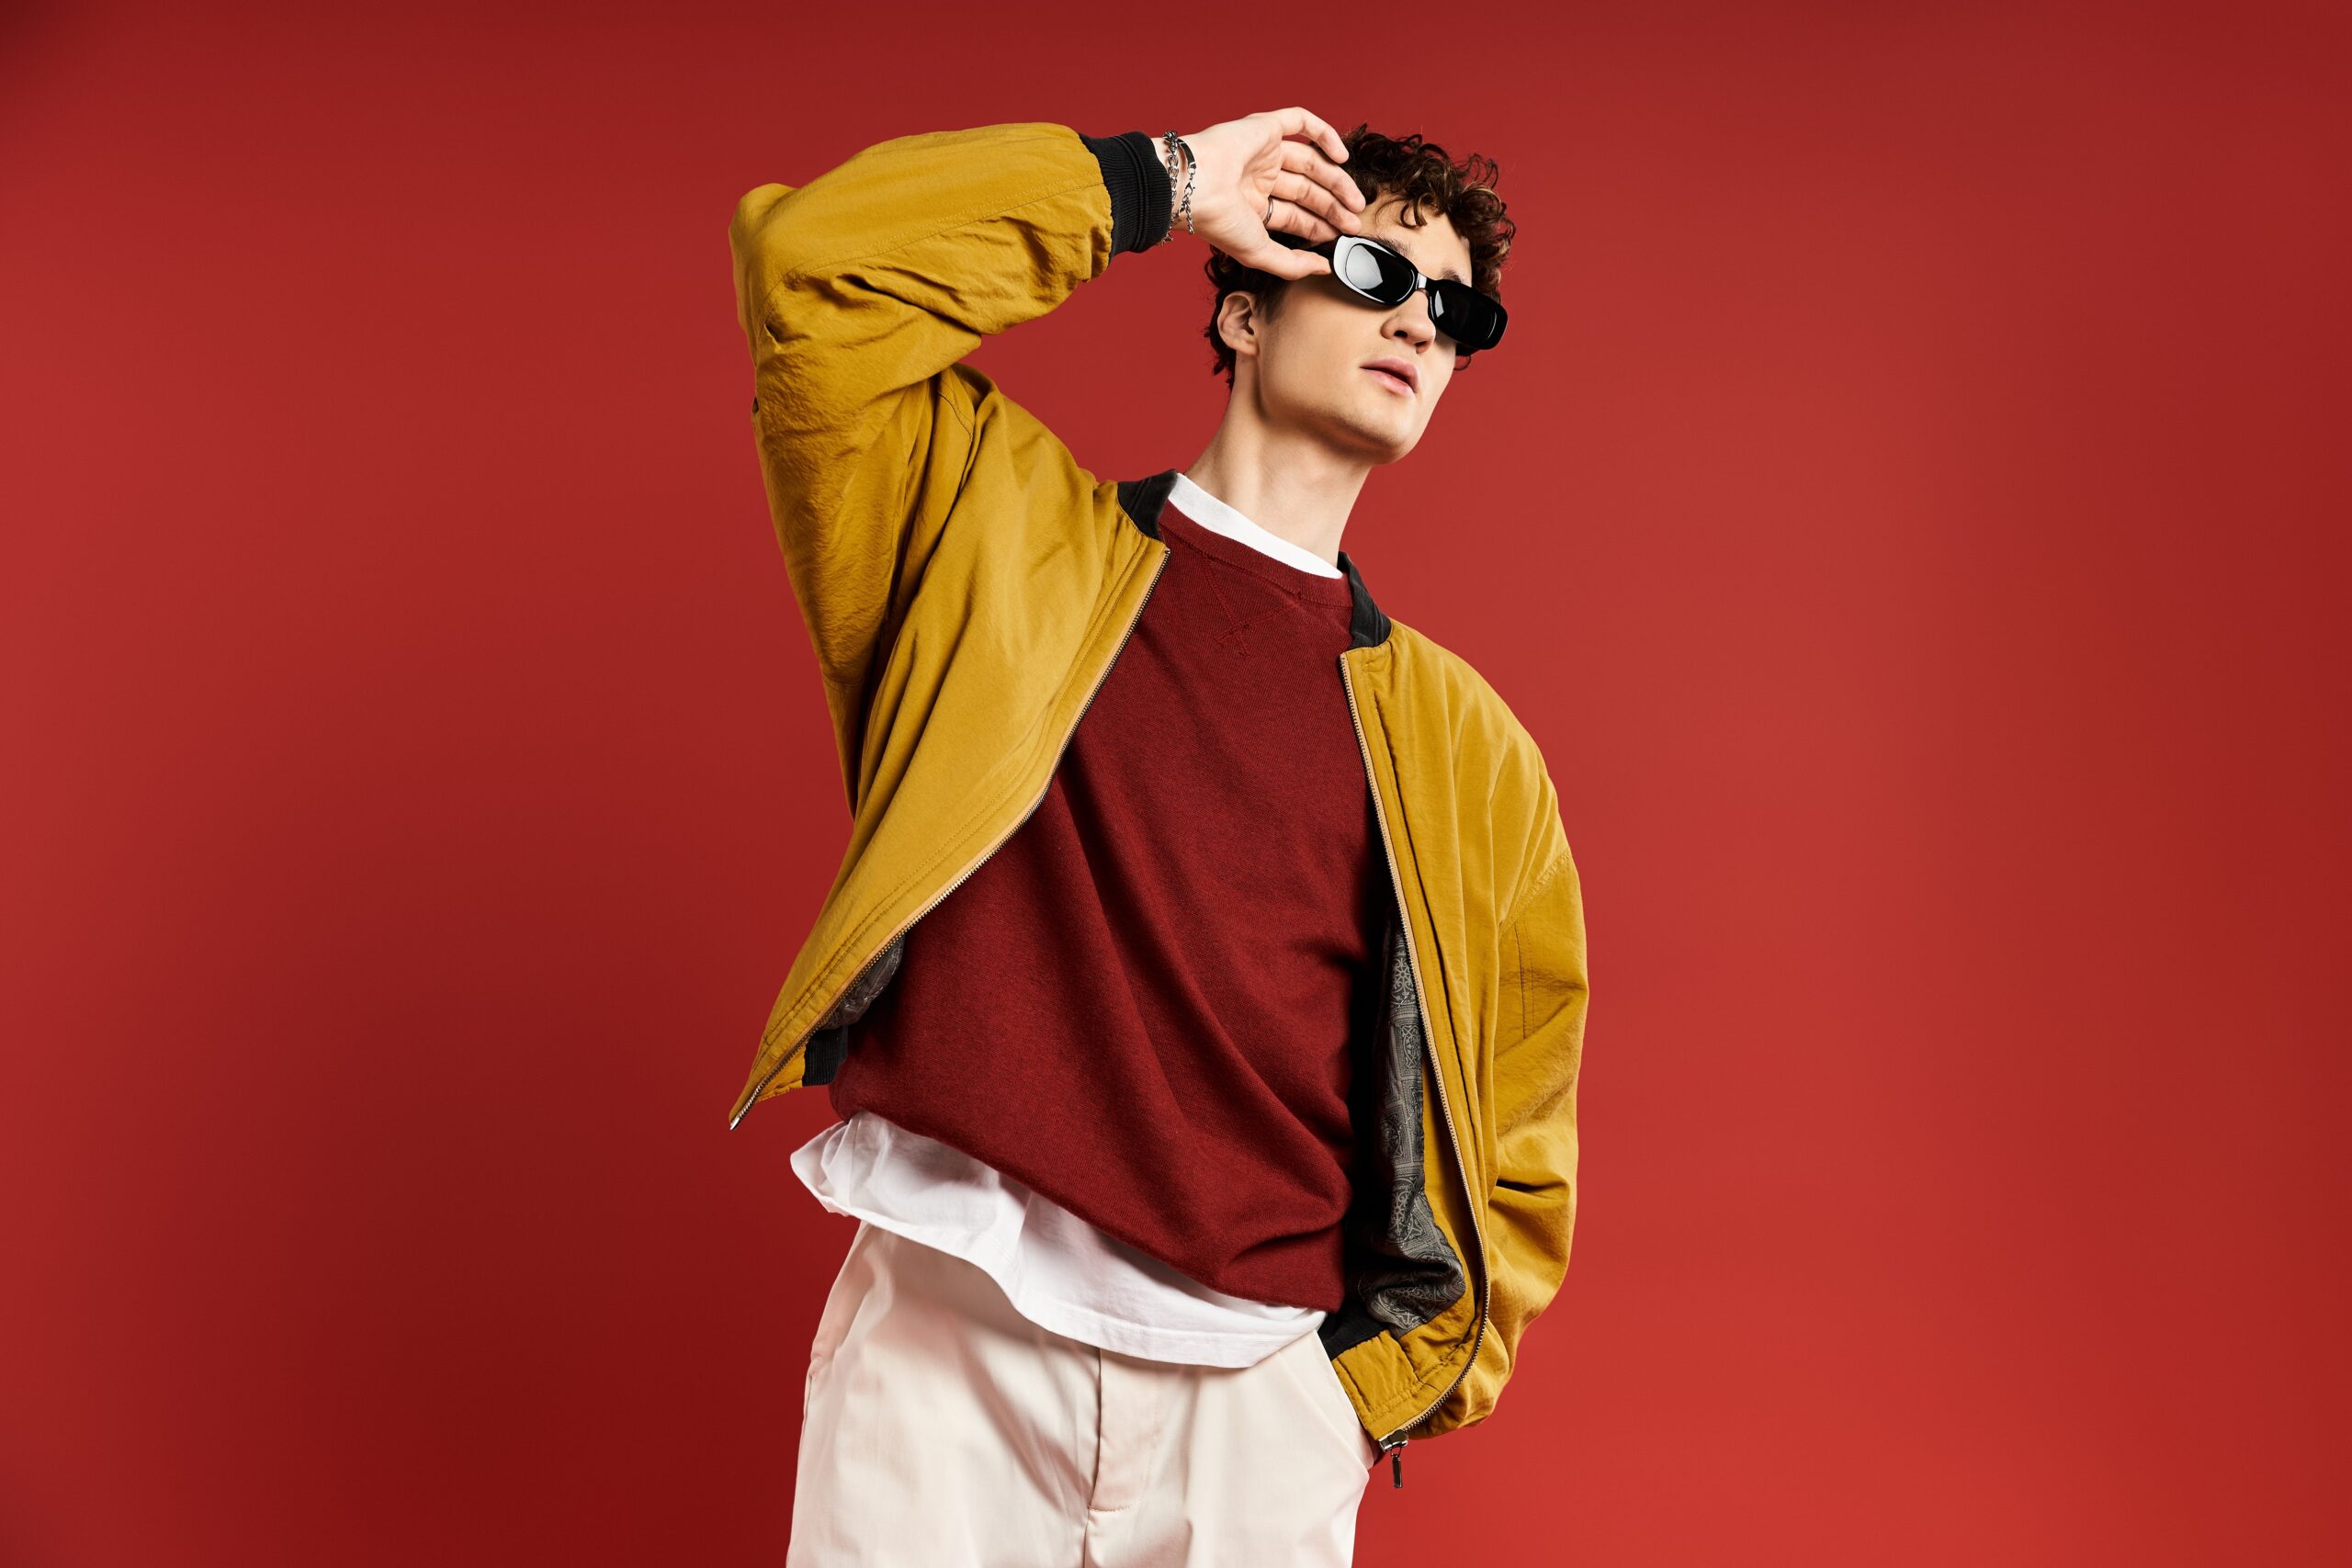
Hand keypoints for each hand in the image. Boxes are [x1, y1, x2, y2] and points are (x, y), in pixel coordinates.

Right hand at [1169, 108, 1368, 276]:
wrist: (1194, 186)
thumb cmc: (1218, 221)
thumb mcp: (1260, 253)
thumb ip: (1292, 264)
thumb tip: (1324, 267)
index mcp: (1251, 206)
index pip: (1295, 215)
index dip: (1320, 225)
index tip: (1342, 236)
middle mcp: (1257, 178)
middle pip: (1307, 190)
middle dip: (1333, 206)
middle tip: (1355, 220)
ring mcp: (1261, 151)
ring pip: (1310, 161)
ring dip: (1337, 179)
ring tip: (1357, 200)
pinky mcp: (1263, 127)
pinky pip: (1300, 122)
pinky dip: (1324, 134)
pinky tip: (1342, 156)